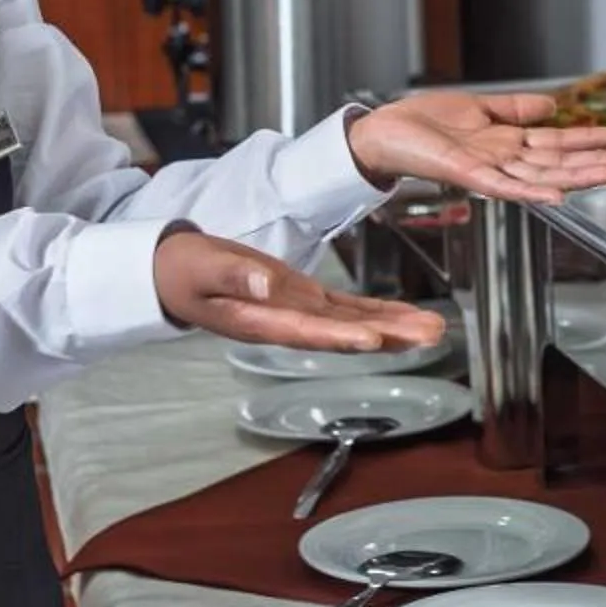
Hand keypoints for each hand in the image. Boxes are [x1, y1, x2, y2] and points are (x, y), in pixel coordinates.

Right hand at [154, 231, 445, 354]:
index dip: (340, 338)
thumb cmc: (181, 272)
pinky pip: (345, 309)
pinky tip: (404, 316)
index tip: (373, 339)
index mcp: (259, 321)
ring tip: (434, 328)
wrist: (171, 273)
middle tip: (431, 334)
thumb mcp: (201, 267)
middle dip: (388, 336)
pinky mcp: (301, 299)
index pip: (306, 331)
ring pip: (352, 324)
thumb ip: (235, 275)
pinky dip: (376, 312)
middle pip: (343, 334)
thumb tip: (268, 284)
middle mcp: (285, 323)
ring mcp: (297, 313)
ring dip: (393, 327)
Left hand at [345, 91, 605, 204]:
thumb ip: (516, 109)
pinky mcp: (467, 173)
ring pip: (541, 174)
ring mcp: (488, 169)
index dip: (591, 142)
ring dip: (577, 175)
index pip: (558, 143)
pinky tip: (557, 194)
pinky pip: (505, 185)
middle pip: (559, 161)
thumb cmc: (422, 124)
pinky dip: (532, 190)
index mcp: (507, 143)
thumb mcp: (480, 108)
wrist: (382, 133)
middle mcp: (503, 160)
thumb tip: (552, 105)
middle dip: (597, 161)